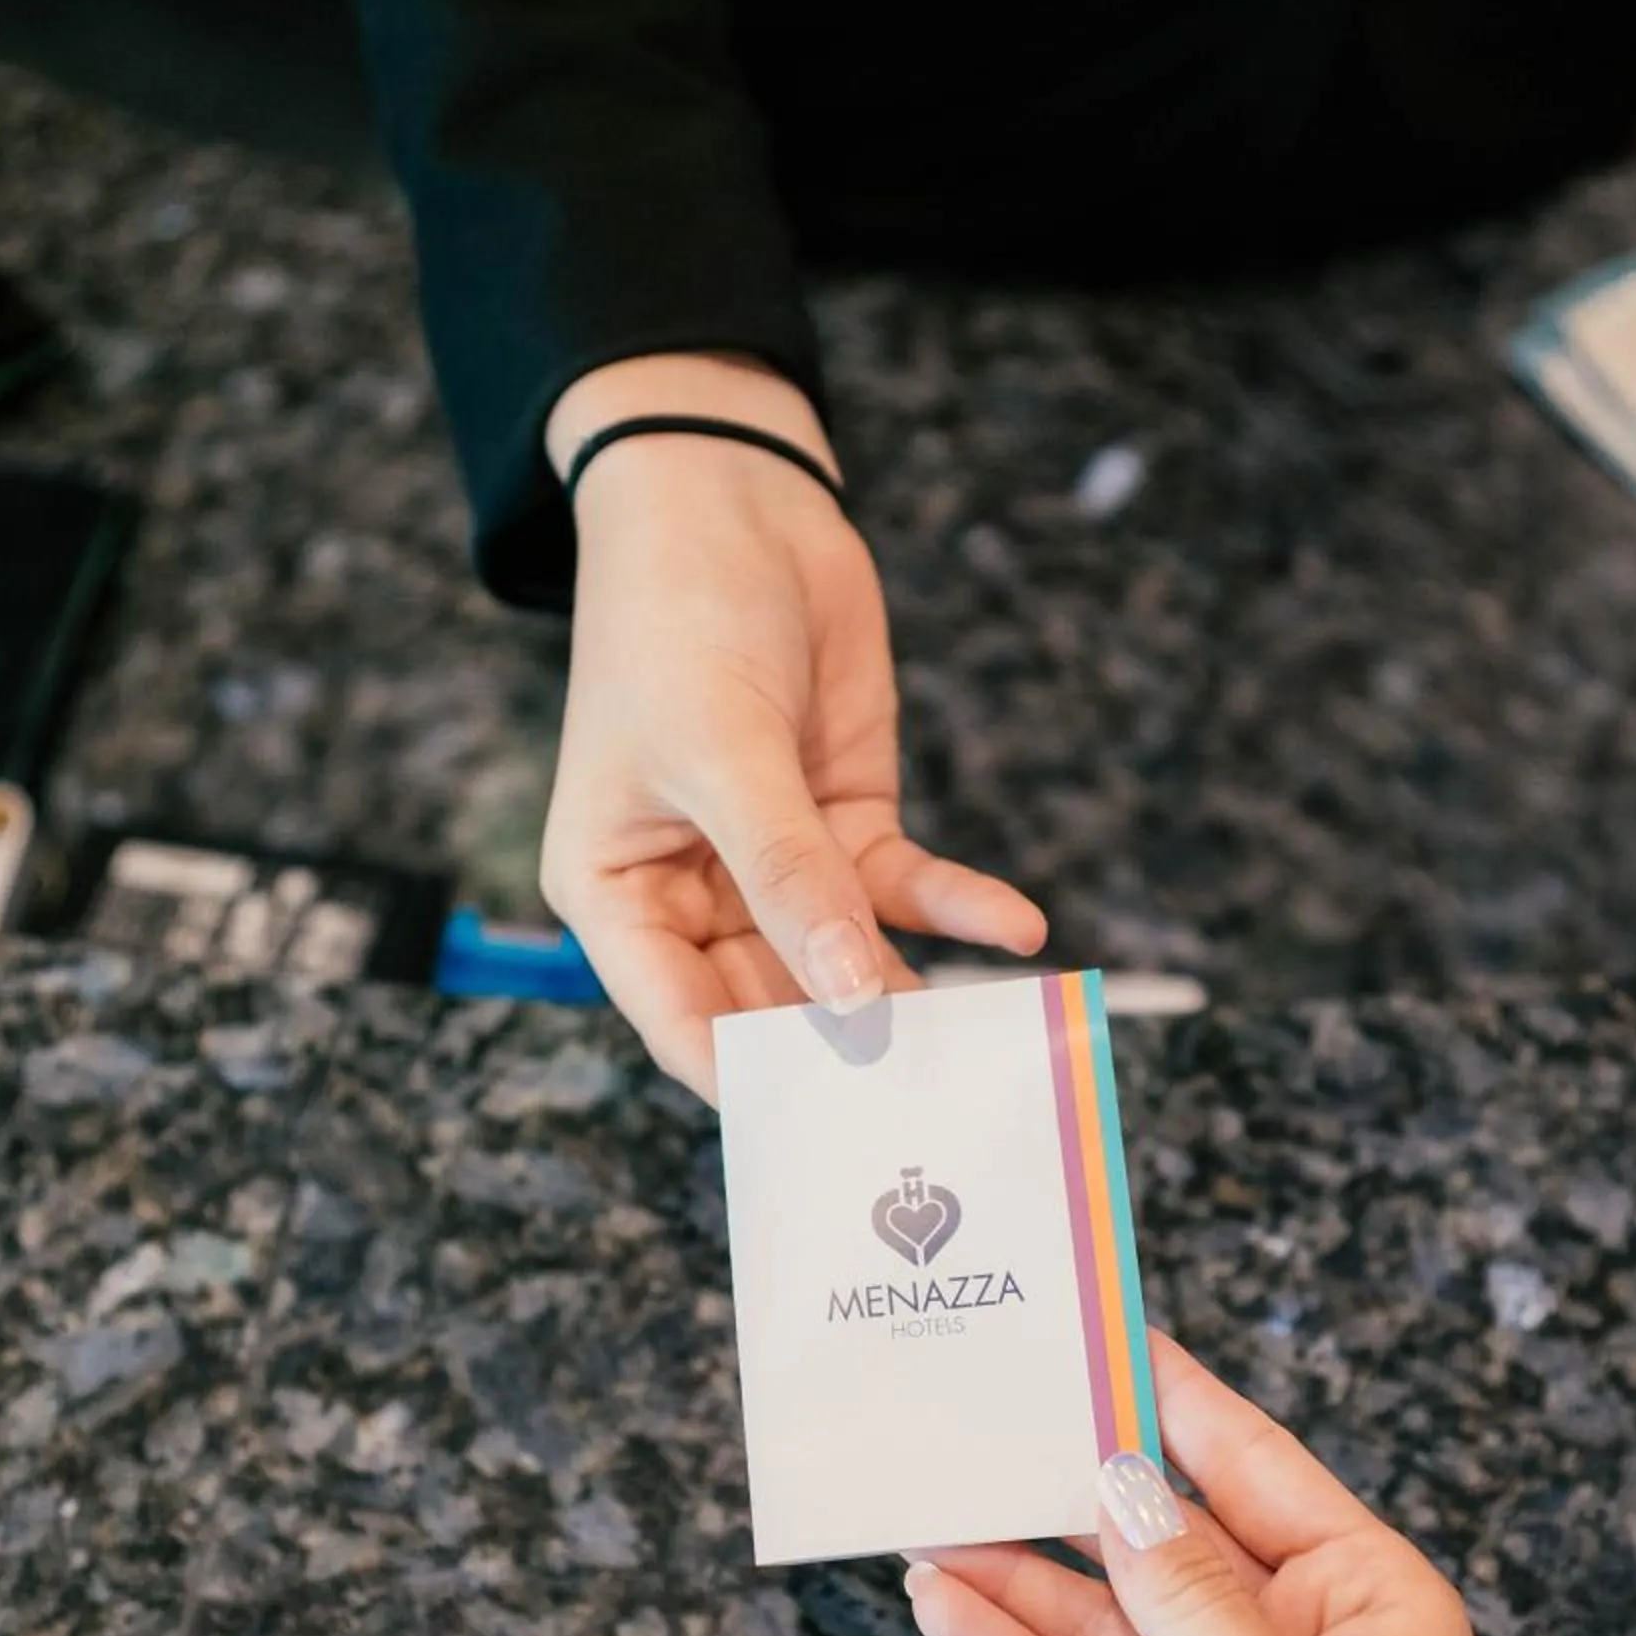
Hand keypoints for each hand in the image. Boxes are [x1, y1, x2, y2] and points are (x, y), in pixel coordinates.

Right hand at [539, 354, 1045, 1100]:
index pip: (682, 1023)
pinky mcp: (848, 824)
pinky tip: (1019, 930)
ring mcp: (777, 868)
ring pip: (852, 961)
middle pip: (776, 1007)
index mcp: (616, 896)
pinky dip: (962, 910)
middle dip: (852, 1048)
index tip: (833, 1133)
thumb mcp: (724, 752)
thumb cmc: (675, 618)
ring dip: (920, 994)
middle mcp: (693, 898)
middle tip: (937, 1102)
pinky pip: (908, 892)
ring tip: (993, 1041)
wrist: (733, 501)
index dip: (756, 1082)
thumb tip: (854, 998)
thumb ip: (790, 878)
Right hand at [905, 1335, 1581, 1635]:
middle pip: (1161, 1537)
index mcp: (1360, 1591)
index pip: (1245, 1461)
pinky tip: (946, 1609)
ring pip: (1107, 1624)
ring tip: (918, 1513)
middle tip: (966, 1417)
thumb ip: (1191, 1597)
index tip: (1089, 1327)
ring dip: (1017, 1576)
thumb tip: (1121, 1483)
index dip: (1163, 1393)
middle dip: (1065, 1485)